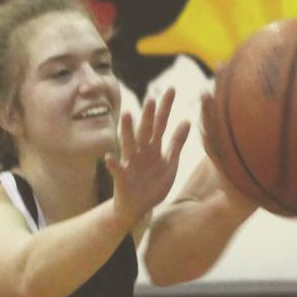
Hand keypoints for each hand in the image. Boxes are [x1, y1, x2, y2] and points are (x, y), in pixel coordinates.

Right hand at [106, 88, 190, 227]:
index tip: (172, 88)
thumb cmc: (153, 183)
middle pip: (145, 130)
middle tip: (151, 98)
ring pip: (128, 144)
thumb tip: (187, 120)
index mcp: (154, 147)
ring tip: (127, 115)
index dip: (166, 107)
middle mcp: (141, 151)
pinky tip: (109, 156)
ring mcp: (130, 163)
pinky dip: (112, 163)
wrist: (136, 207)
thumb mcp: (169, 163)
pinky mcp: (121, 177)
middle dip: (148, 115)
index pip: (161, 123)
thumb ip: (177, 142)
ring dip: (127, 130)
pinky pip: (116, 169)